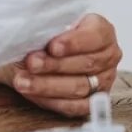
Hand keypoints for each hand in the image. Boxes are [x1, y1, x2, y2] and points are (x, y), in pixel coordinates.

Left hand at [0, 14, 120, 116]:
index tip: (53, 47)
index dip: (74, 43)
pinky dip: (51, 101)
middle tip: (32, 63)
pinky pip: (74, 106)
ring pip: (79, 87)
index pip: (95, 36)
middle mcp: (108, 56)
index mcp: (102, 31)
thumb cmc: (45, 35)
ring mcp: (103, 81)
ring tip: (23, 81)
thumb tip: (34, 34)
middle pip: (86, 63)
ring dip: (48, 85)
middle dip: (55, 64)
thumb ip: (47, 28)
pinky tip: (32, 94)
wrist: (36, 53)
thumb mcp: (47, 25)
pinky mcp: (91, 102)